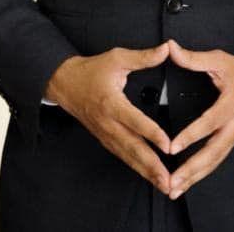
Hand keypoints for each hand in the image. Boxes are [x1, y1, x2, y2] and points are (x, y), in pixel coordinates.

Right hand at [45, 43, 173, 194]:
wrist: (64, 84)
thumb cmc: (91, 71)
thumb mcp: (116, 58)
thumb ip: (143, 57)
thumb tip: (167, 49)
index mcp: (111, 103)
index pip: (135, 121)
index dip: (152, 133)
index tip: (168, 145)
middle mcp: (108, 123)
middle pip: (132, 148)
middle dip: (152, 166)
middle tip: (169, 180)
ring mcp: (106, 134)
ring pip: (128, 157)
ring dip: (147, 172)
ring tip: (165, 185)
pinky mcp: (105, 140)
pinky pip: (124, 157)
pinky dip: (138, 169)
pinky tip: (151, 177)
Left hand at [163, 40, 233, 199]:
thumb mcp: (222, 60)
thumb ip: (194, 58)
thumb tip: (170, 48)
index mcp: (231, 105)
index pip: (208, 123)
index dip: (190, 136)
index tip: (172, 148)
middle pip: (212, 154)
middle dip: (190, 170)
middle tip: (171, 183)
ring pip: (214, 162)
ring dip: (194, 178)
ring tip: (174, 191)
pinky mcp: (233, 142)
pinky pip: (216, 161)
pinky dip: (201, 174)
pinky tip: (186, 183)